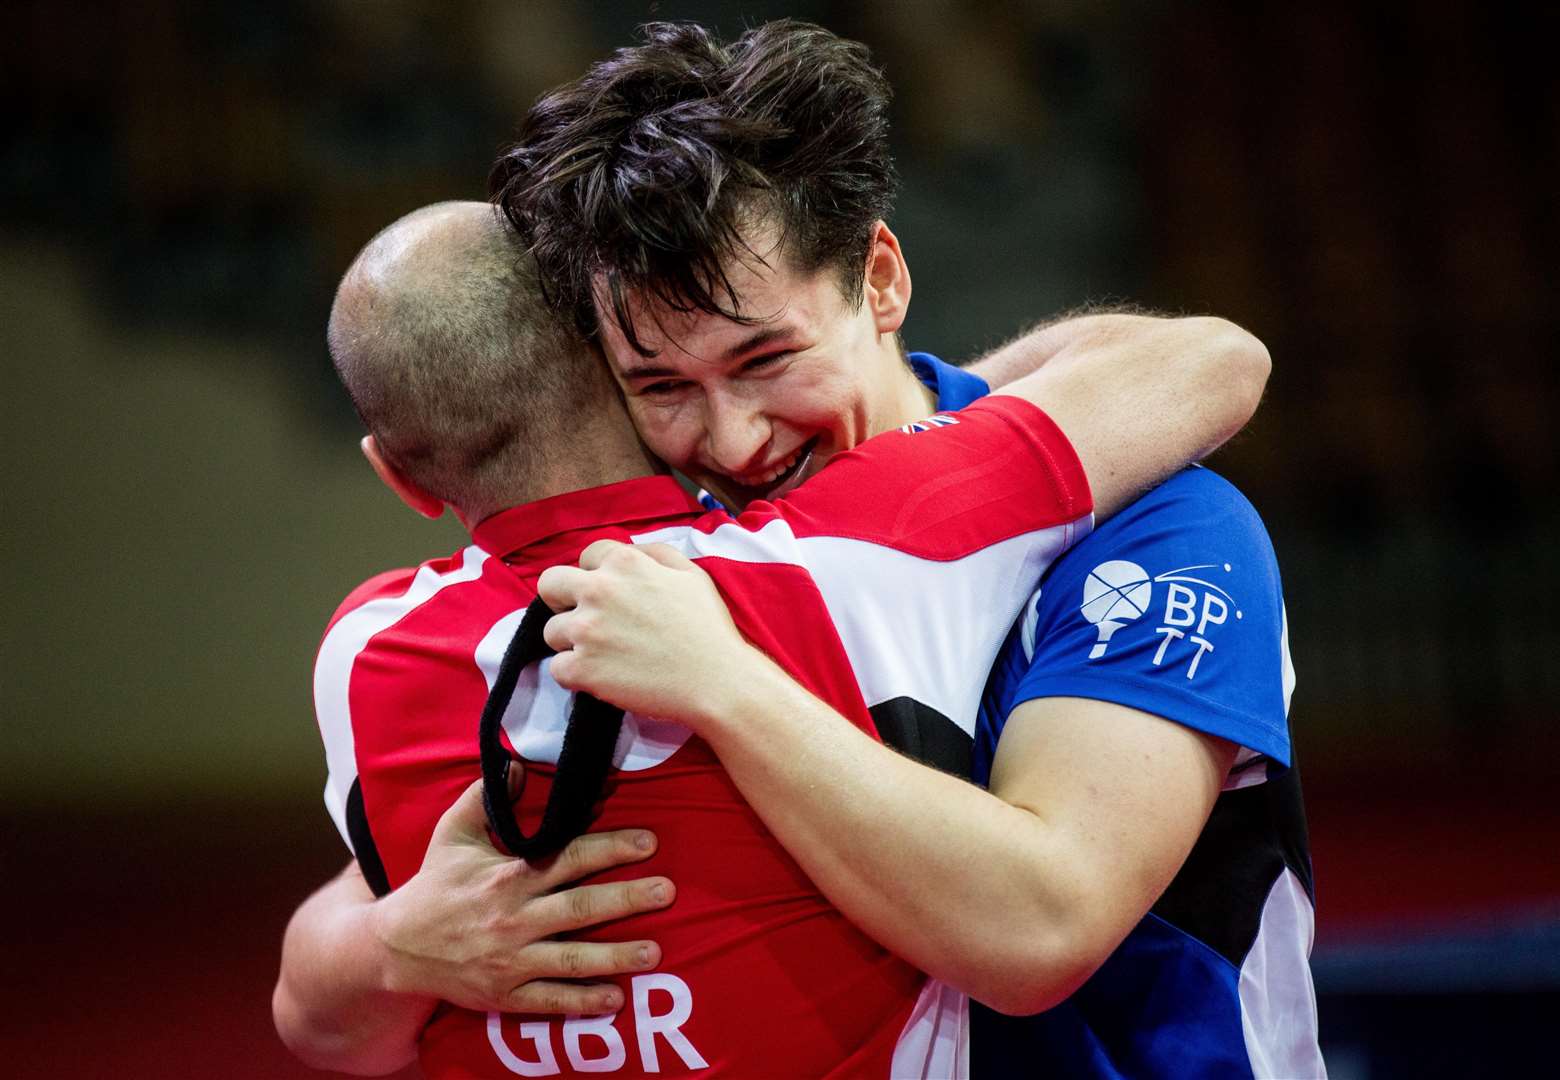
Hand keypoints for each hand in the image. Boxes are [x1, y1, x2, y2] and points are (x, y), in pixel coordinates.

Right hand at [371, 775, 674, 1014]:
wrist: (395, 947)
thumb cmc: (432, 885)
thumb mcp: (452, 833)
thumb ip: (485, 796)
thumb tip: (515, 762)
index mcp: (507, 877)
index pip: (567, 858)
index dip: (609, 848)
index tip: (648, 842)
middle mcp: (514, 919)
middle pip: (580, 907)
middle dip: (626, 898)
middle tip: (667, 891)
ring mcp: (511, 961)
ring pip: (572, 958)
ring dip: (616, 956)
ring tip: (655, 952)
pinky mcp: (505, 995)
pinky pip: (549, 1000)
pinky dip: (582, 1001)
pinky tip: (614, 999)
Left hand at [537, 540, 761, 729]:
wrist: (716, 680)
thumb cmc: (708, 627)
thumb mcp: (691, 573)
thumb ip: (654, 553)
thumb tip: (628, 552)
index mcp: (624, 563)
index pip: (586, 555)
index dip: (596, 574)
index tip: (609, 595)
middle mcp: (598, 590)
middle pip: (550, 584)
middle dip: (563, 599)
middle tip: (587, 619)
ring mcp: (586, 630)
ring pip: (551, 631)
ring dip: (572, 641)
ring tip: (603, 654)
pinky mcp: (581, 668)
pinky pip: (557, 668)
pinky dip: (574, 674)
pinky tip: (600, 676)